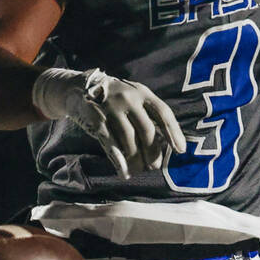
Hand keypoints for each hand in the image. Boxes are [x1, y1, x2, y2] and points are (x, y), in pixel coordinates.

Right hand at [32, 68, 186, 178]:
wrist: (78, 87)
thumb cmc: (113, 97)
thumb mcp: (133, 97)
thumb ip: (147, 114)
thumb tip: (166, 141)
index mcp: (142, 92)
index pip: (163, 113)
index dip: (174, 132)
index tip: (181, 150)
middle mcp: (128, 98)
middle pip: (147, 130)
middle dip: (153, 151)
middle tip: (154, 166)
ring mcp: (111, 109)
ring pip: (129, 140)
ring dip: (136, 159)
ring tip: (139, 169)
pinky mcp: (96, 119)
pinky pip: (110, 144)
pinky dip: (118, 161)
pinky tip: (124, 172)